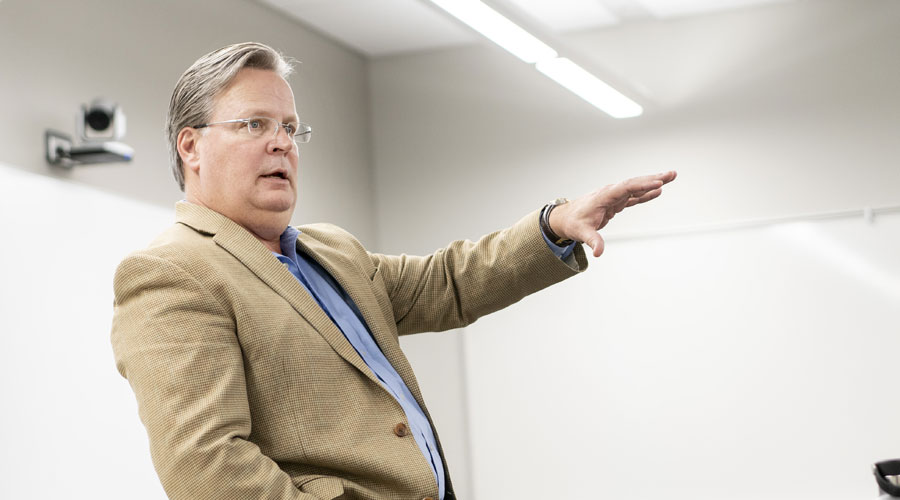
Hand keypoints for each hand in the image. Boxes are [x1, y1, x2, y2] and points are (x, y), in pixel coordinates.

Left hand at [549, 171, 676, 256]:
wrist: (565, 218)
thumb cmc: (573, 223)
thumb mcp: (582, 233)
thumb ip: (592, 241)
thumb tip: (599, 253)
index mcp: (604, 196)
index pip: (626, 188)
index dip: (642, 185)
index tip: (657, 182)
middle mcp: (611, 193)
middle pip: (634, 183)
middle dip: (653, 178)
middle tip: (671, 174)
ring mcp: (614, 197)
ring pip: (636, 188)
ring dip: (653, 182)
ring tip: (671, 176)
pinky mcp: (616, 203)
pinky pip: (633, 197)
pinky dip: (646, 194)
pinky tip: (659, 190)